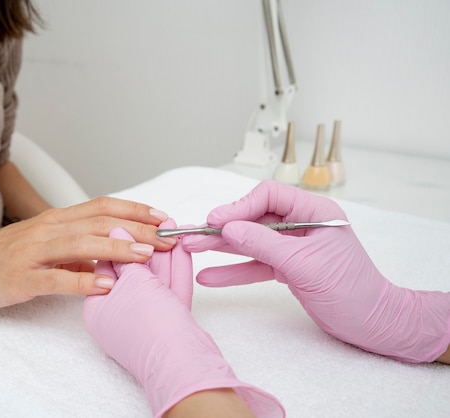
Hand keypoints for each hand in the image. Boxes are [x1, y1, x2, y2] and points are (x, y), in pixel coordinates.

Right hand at [0, 196, 176, 307]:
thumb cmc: (3, 254)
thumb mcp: (44, 243)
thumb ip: (76, 245)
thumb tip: (111, 254)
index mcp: (56, 219)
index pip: (103, 207)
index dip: (135, 210)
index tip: (164, 218)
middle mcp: (48, 229)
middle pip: (100, 222)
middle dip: (138, 229)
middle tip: (169, 239)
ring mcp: (34, 252)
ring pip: (81, 244)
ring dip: (116, 249)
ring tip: (145, 257)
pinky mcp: (22, 277)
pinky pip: (56, 278)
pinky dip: (83, 281)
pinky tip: (105, 287)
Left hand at [83, 221, 282, 417]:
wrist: (182, 365)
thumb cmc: (149, 327)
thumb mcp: (132, 284)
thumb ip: (126, 255)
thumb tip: (117, 231)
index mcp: (98, 310)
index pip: (104, 266)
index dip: (120, 239)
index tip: (132, 221)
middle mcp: (119, 316)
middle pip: (131, 271)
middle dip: (145, 242)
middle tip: (155, 220)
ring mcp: (145, 321)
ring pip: (155, 278)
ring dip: (163, 251)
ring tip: (171, 226)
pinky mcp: (169, 323)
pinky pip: (170, 289)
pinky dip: (176, 267)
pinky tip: (181, 247)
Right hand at [183, 180, 449, 362]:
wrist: (372, 324)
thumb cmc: (351, 291)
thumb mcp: (303, 264)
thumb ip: (264, 244)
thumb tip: (228, 228)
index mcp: (313, 211)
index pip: (268, 196)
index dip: (239, 206)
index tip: (216, 221)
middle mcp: (300, 224)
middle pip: (254, 218)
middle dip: (223, 227)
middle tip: (194, 234)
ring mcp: (292, 246)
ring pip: (250, 241)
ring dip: (222, 248)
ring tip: (191, 249)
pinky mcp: (287, 268)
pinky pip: (255, 264)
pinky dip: (234, 270)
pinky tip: (210, 276)